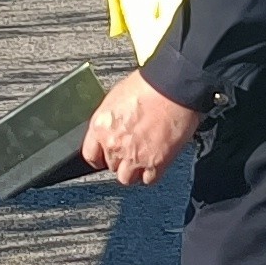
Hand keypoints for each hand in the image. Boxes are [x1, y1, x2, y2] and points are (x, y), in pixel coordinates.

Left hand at [81, 74, 205, 185]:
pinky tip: (156, 162)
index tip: (105, 157)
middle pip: (111, 166)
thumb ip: (111, 118)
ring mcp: (134, 156)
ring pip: (127, 178)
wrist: (175, 88)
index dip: (99, 157)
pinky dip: (152, 173)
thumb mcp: (117, 97)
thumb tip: (113, 126)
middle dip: (120, 159)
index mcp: (101, 126)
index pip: (90, 155)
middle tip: (132, 149)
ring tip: (143, 158)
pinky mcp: (156, 163)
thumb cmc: (149, 85)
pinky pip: (148, 179)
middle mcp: (114, 144)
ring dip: (134, 170)